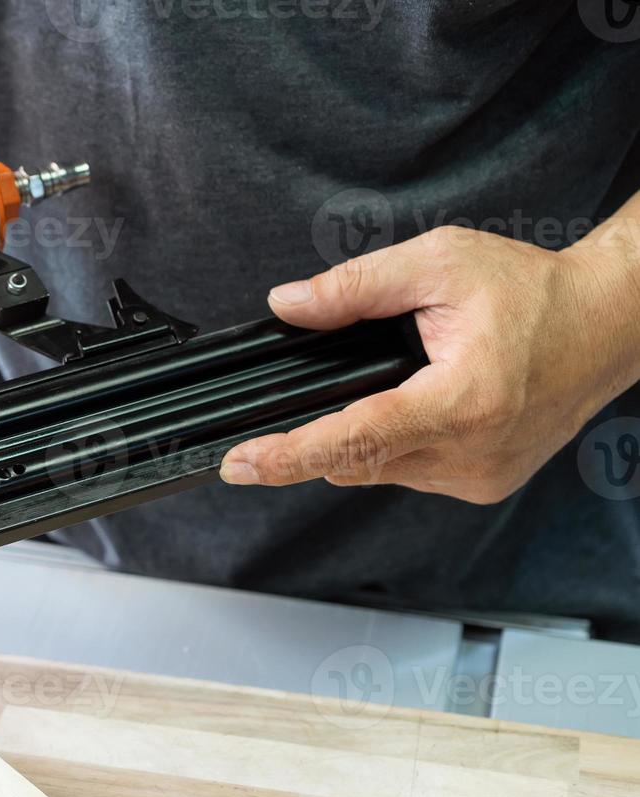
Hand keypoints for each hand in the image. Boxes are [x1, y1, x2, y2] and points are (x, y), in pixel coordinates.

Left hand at [219, 225, 639, 502]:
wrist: (609, 324)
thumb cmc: (537, 292)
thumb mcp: (440, 263)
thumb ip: (356, 286)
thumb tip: (288, 305)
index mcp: (463, 401)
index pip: (356, 437)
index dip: (289, 454)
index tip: (240, 465)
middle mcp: (471, 453)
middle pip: (355, 459)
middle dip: (315, 434)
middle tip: (283, 415)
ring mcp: (478, 477)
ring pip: (377, 469)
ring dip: (358, 437)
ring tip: (385, 386)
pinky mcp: (482, 485)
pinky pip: (407, 472)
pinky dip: (391, 445)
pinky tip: (407, 406)